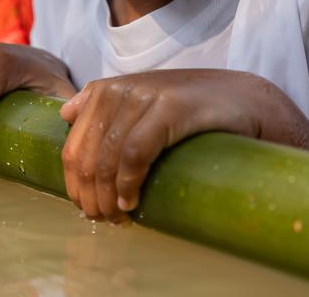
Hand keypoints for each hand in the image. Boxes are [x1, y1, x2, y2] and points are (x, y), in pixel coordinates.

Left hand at [58, 69, 308, 221]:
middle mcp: (119, 90)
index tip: (87, 209)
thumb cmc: (191, 109)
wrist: (244, 99)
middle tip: (103, 220)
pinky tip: (132, 202)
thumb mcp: (142, 102)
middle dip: (89, 196)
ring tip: (118, 217)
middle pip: (85, 155)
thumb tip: (65, 114)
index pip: (72, 147)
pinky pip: (135, 152)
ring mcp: (144, 96)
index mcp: (106, 91)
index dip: (74, 185)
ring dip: (107, 197)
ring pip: (107, 158)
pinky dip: (128, 183)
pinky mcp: (170, 108)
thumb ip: (104, 105)